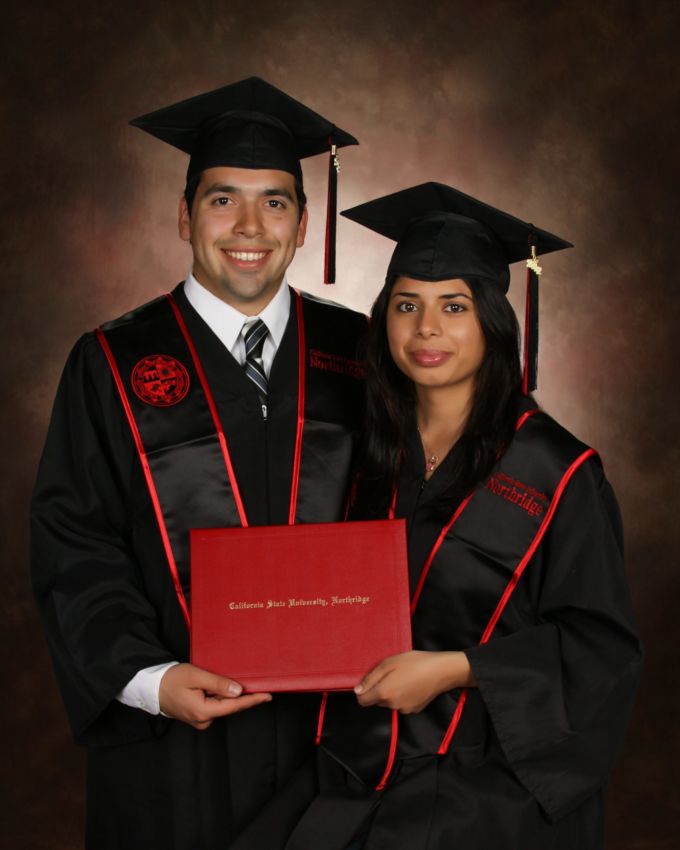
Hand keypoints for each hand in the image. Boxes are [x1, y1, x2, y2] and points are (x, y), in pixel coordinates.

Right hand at [159, 663, 271, 729]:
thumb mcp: (196, 676)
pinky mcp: (198, 717)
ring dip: (229, 695)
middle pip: (230, 707)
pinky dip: (220, 697)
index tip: (268, 696)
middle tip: (257, 684)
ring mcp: (200, 721)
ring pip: (222, 706)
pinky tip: (220, 688)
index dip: (252, 700)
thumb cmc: (172, 679)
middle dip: (242, 696)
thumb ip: (217, 684)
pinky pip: (215, 706)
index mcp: (203, 711)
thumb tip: (238, 691)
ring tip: (227, 681)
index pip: (234, 706)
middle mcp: (203, 720)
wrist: (152, 687)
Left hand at [354, 650, 474, 713]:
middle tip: (391, 674)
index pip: (362, 701)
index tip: (371, 680)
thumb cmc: (415, 662)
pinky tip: (412, 684)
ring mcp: (404, 710)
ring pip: (389, 703)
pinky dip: (402, 696)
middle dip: (379, 690)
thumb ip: (371, 678)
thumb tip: (358, 690)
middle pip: (376, 701)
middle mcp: (392, 706)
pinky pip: (401, 704)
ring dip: (391, 693)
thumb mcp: (390, 663)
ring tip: (404, 677)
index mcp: (384, 693)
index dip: (363, 691)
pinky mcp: (414, 711)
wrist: (442, 671)